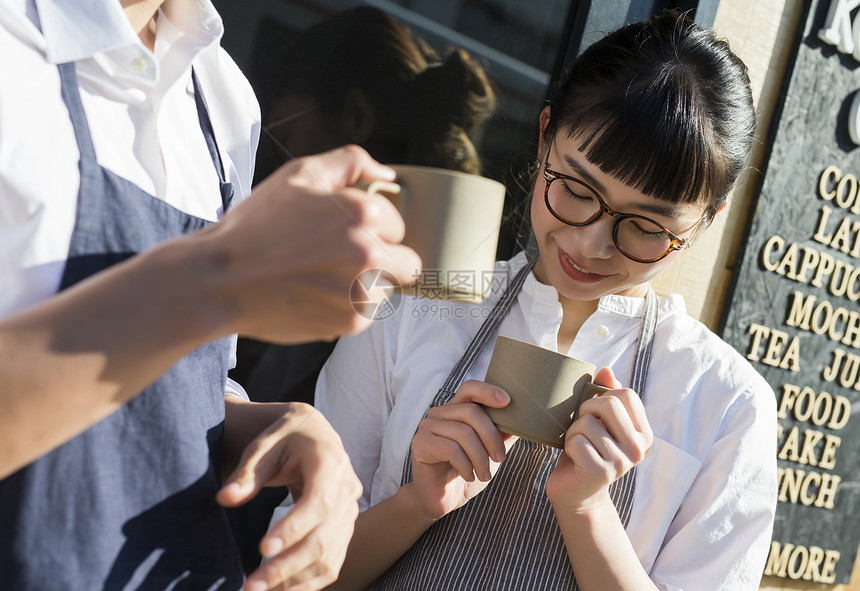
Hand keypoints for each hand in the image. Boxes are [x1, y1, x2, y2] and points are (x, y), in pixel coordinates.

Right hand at [198, 145, 421, 343]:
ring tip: (323, 278)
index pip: (398, 224)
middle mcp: (370, 253)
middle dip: (384, 259)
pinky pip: (366, 314)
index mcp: (364, 213)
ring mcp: (362, 291)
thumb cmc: (257, 225)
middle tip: (345, 259)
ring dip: (366, 285)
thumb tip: (389, 176)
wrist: (221, 280)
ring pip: (388, 290)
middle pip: (408, 263)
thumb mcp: (300, 174)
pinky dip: (347, 307)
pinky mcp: (351, 322)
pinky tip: (315, 296)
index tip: (345, 233)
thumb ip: (351, 162)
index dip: (374, 228)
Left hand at [216, 403, 360, 590]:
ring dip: (294, 580)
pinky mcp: (344, 529)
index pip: (319, 503)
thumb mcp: (264, 446)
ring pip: (329, 557)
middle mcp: (347, 489)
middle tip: (251, 586)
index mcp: (330, 462)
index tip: (263, 549)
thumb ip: (248, 473)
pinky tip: (279, 590)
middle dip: (287, 566)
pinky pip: (331, 563)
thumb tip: (225, 498)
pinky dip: (307, 583)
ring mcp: (350, 512)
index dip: (294, 528)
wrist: (314, 434)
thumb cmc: (287, 438)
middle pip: (323, 538)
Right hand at [408, 380, 516, 520]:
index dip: (488, 391)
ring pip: (463, 432)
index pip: (470, 388)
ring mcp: (426, 427)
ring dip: (480, 457)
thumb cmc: (466, 472)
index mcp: (455, 409)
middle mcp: (438, 413)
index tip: (507, 402)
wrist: (441, 499)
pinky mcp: (420, 444)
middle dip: (491, 437)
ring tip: (484, 474)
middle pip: (471, 412)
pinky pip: (451, 449)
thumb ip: (501, 432)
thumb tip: (523, 417)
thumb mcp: (488, 450)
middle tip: (500, 459)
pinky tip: (468, 475)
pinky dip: (466, 465)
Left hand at [546, 367, 652, 513]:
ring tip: (578, 447)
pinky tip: (574, 459)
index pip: (626, 394)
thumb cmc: (587, 450)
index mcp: (642, 433)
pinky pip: (577, 442)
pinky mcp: (602, 473)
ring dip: (574, 432)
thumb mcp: (597, 421)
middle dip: (585, 411)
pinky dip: (568, 446)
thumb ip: (605, 394)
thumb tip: (606, 370)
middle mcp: (638, 448)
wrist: (577, 492)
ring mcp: (622, 462)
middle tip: (582, 428)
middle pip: (608, 404)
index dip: (602, 397)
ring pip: (587, 424)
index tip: (595, 414)